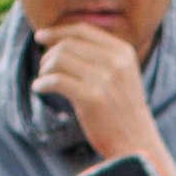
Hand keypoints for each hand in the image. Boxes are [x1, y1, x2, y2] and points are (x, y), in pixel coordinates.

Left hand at [31, 21, 169, 171]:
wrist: (137, 145)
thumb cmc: (123, 112)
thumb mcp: (122, 76)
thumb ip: (102, 57)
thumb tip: (63, 40)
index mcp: (123, 52)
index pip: (83, 30)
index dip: (58, 31)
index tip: (41, 37)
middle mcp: (115, 62)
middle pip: (68, 44)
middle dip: (49, 54)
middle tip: (42, 68)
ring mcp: (104, 79)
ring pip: (59, 60)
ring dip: (44, 69)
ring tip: (42, 80)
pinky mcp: (91, 98)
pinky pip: (56, 80)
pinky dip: (42, 83)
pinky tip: (39, 89)